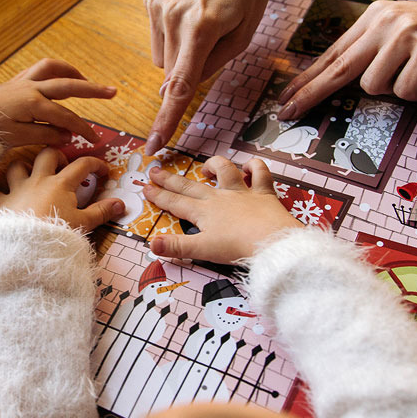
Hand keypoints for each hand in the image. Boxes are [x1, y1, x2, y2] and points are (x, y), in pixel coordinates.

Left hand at [0, 58, 115, 147]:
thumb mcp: (17, 138)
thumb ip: (44, 135)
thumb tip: (67, 136)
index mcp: (33, 103)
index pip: (65, 117)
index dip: (81, 128)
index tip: (94, 139)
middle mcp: (31, 87)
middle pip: (68, 85)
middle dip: (92, 89)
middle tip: (113, 91)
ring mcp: (23, 81)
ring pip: (53, 69)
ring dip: (72, 72)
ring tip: (87, 80)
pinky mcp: (16, 81)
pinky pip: (40, 69)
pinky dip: (55, 71)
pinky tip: (61, 78)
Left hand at [0, 147, 123, 231]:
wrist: (28, 252)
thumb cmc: (58, 236)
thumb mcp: (84, 225)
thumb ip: (102, 212)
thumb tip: (120, 204)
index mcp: (61, 184)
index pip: (82, 165)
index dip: (95, 164)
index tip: (102, 171)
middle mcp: (38, 181)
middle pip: (47, 154)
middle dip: (57, 156)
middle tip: (63, 168)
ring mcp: (16, 190)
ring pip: (16, 165)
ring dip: (24, 168)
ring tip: (30, 178)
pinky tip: (1, 198)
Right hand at [142, 0, 273, 153]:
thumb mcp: (245, 32)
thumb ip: (214, 64)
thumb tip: (180, 87)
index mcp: (202, 28)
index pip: (179, 85)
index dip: (166, 120)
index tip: (152, 145)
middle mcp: (173, 17)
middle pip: (172, 73)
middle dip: (189, 72)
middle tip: (215, 41)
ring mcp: (157, 6)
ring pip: (162, 58)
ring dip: (181, 52)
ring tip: (204, 20)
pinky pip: (157, 37)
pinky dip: (173, 34)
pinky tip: (191, 9)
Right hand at [143, 156, 300, 262]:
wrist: (270, 242)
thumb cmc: (237, 247)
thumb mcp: (202, 250)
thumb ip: (176, 246)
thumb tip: (151, 244)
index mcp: (204, 212)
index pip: (176, 202)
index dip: (159, 196)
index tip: (146, 187)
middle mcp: (220, 198)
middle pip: (191, 186)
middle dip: (171, 179)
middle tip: (156, 171)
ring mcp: (242, 193)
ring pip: (225, 170)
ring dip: (213, 166)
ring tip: (205, 170)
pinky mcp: (263, 193)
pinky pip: (260, 173)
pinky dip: (255, 166)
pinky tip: (249, 166)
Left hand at [276, 0, 416, 119]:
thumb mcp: (409, 31)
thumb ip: (377, 47)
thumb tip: (342, 76)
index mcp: (379, 14)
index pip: (333, 52)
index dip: (307, 78)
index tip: (285, 97)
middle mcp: (387, 20)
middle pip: (337, 68)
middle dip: (309, 95)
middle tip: (285, 114)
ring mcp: (407, 34)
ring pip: (373, 85)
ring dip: (393, 89)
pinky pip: (404, 90)